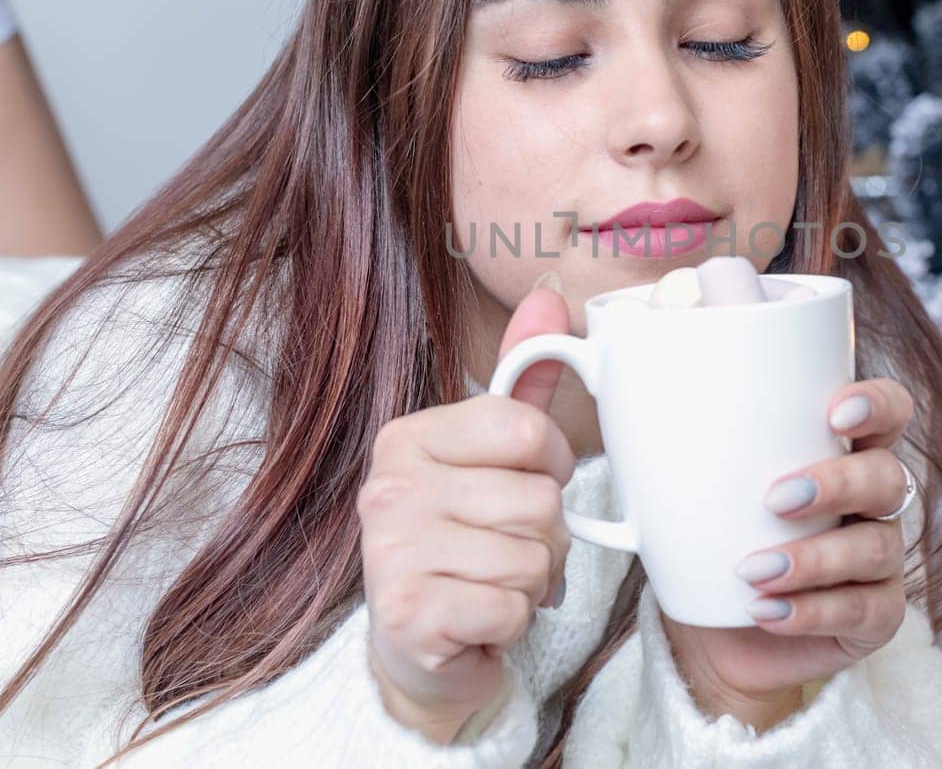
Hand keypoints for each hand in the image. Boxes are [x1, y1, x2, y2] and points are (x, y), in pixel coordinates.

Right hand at [358, 276, 575, 740]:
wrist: (418, 644)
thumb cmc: (461, 540)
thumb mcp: (489, 455)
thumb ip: (521, 380)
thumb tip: (550, 297)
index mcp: (408, 437)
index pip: (526, 429)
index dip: (552, 464)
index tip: (529, 483)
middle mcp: (389, 487)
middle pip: (540, 501)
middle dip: (546, 538)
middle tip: (505, 550)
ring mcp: (392, 552)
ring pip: (534, 558)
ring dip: (532, 583)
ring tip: (492, 583)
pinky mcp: (410, 614)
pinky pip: (514, 608)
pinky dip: (513, 622)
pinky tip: (478, 618)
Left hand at [659, 377, 914, 726]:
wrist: (710, 625)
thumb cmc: (709, 534)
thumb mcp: (688, 480)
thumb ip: (668, 426)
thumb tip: (601, 364)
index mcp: (842, 451)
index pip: (889, 412)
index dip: (876, 405)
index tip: (833, 415)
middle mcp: (873, 503)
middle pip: (888, 478)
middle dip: (838, 483)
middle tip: (774, 499)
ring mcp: (881, 561)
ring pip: (877, 548)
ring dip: (814, 558)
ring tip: (752, 571)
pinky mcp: (876, 618)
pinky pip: (864, 612)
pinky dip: (812, 612)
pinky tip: (767, 611)